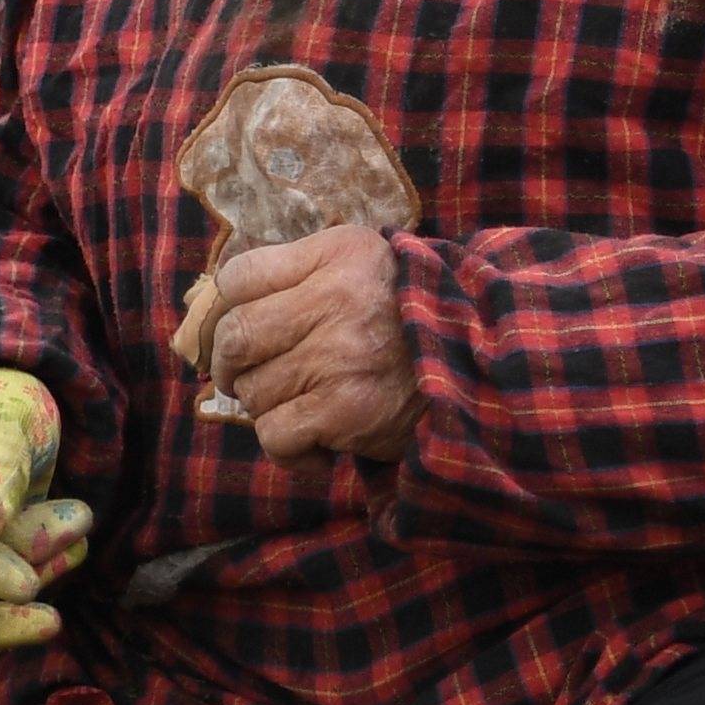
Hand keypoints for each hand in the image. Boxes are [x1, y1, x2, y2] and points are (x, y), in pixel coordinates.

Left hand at [192, 226, 420, 464]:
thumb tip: (225, 305)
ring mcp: (337, 358)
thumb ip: (305, 269)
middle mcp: (334, 301)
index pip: (240, 276)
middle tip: (241, 376)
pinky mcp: (345, 411)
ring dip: (266, 407)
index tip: (240, 332)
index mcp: (336, 256)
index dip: (225, 309)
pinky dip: (285, 448)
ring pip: (253, 392)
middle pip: (236, 337)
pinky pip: (275, 436)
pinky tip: (314, 443)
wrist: (479, 364)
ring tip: (299, 405)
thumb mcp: (364, 262)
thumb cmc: (407, 313)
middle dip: (227, 365)